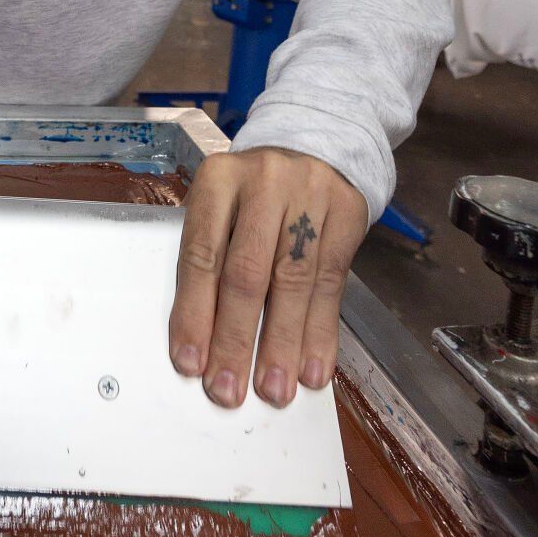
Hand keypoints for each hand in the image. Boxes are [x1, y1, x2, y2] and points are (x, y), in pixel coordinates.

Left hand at [168, 147, 367, 408]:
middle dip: (235, 339)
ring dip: (282, 345)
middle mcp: (263, 183)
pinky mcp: (347, 213)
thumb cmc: (254, 194)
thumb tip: (202, 344)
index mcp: (218, 179)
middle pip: (246, 272)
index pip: (201, 254)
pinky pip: (331, 284)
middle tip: (227, 390)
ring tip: (272, 391)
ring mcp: (309, 195)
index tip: (189, 363)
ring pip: (292, 282)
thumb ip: (214, 260)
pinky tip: (313, 369)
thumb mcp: (224, 206)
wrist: (316, 146)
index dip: (194, 312)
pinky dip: (320, 333)